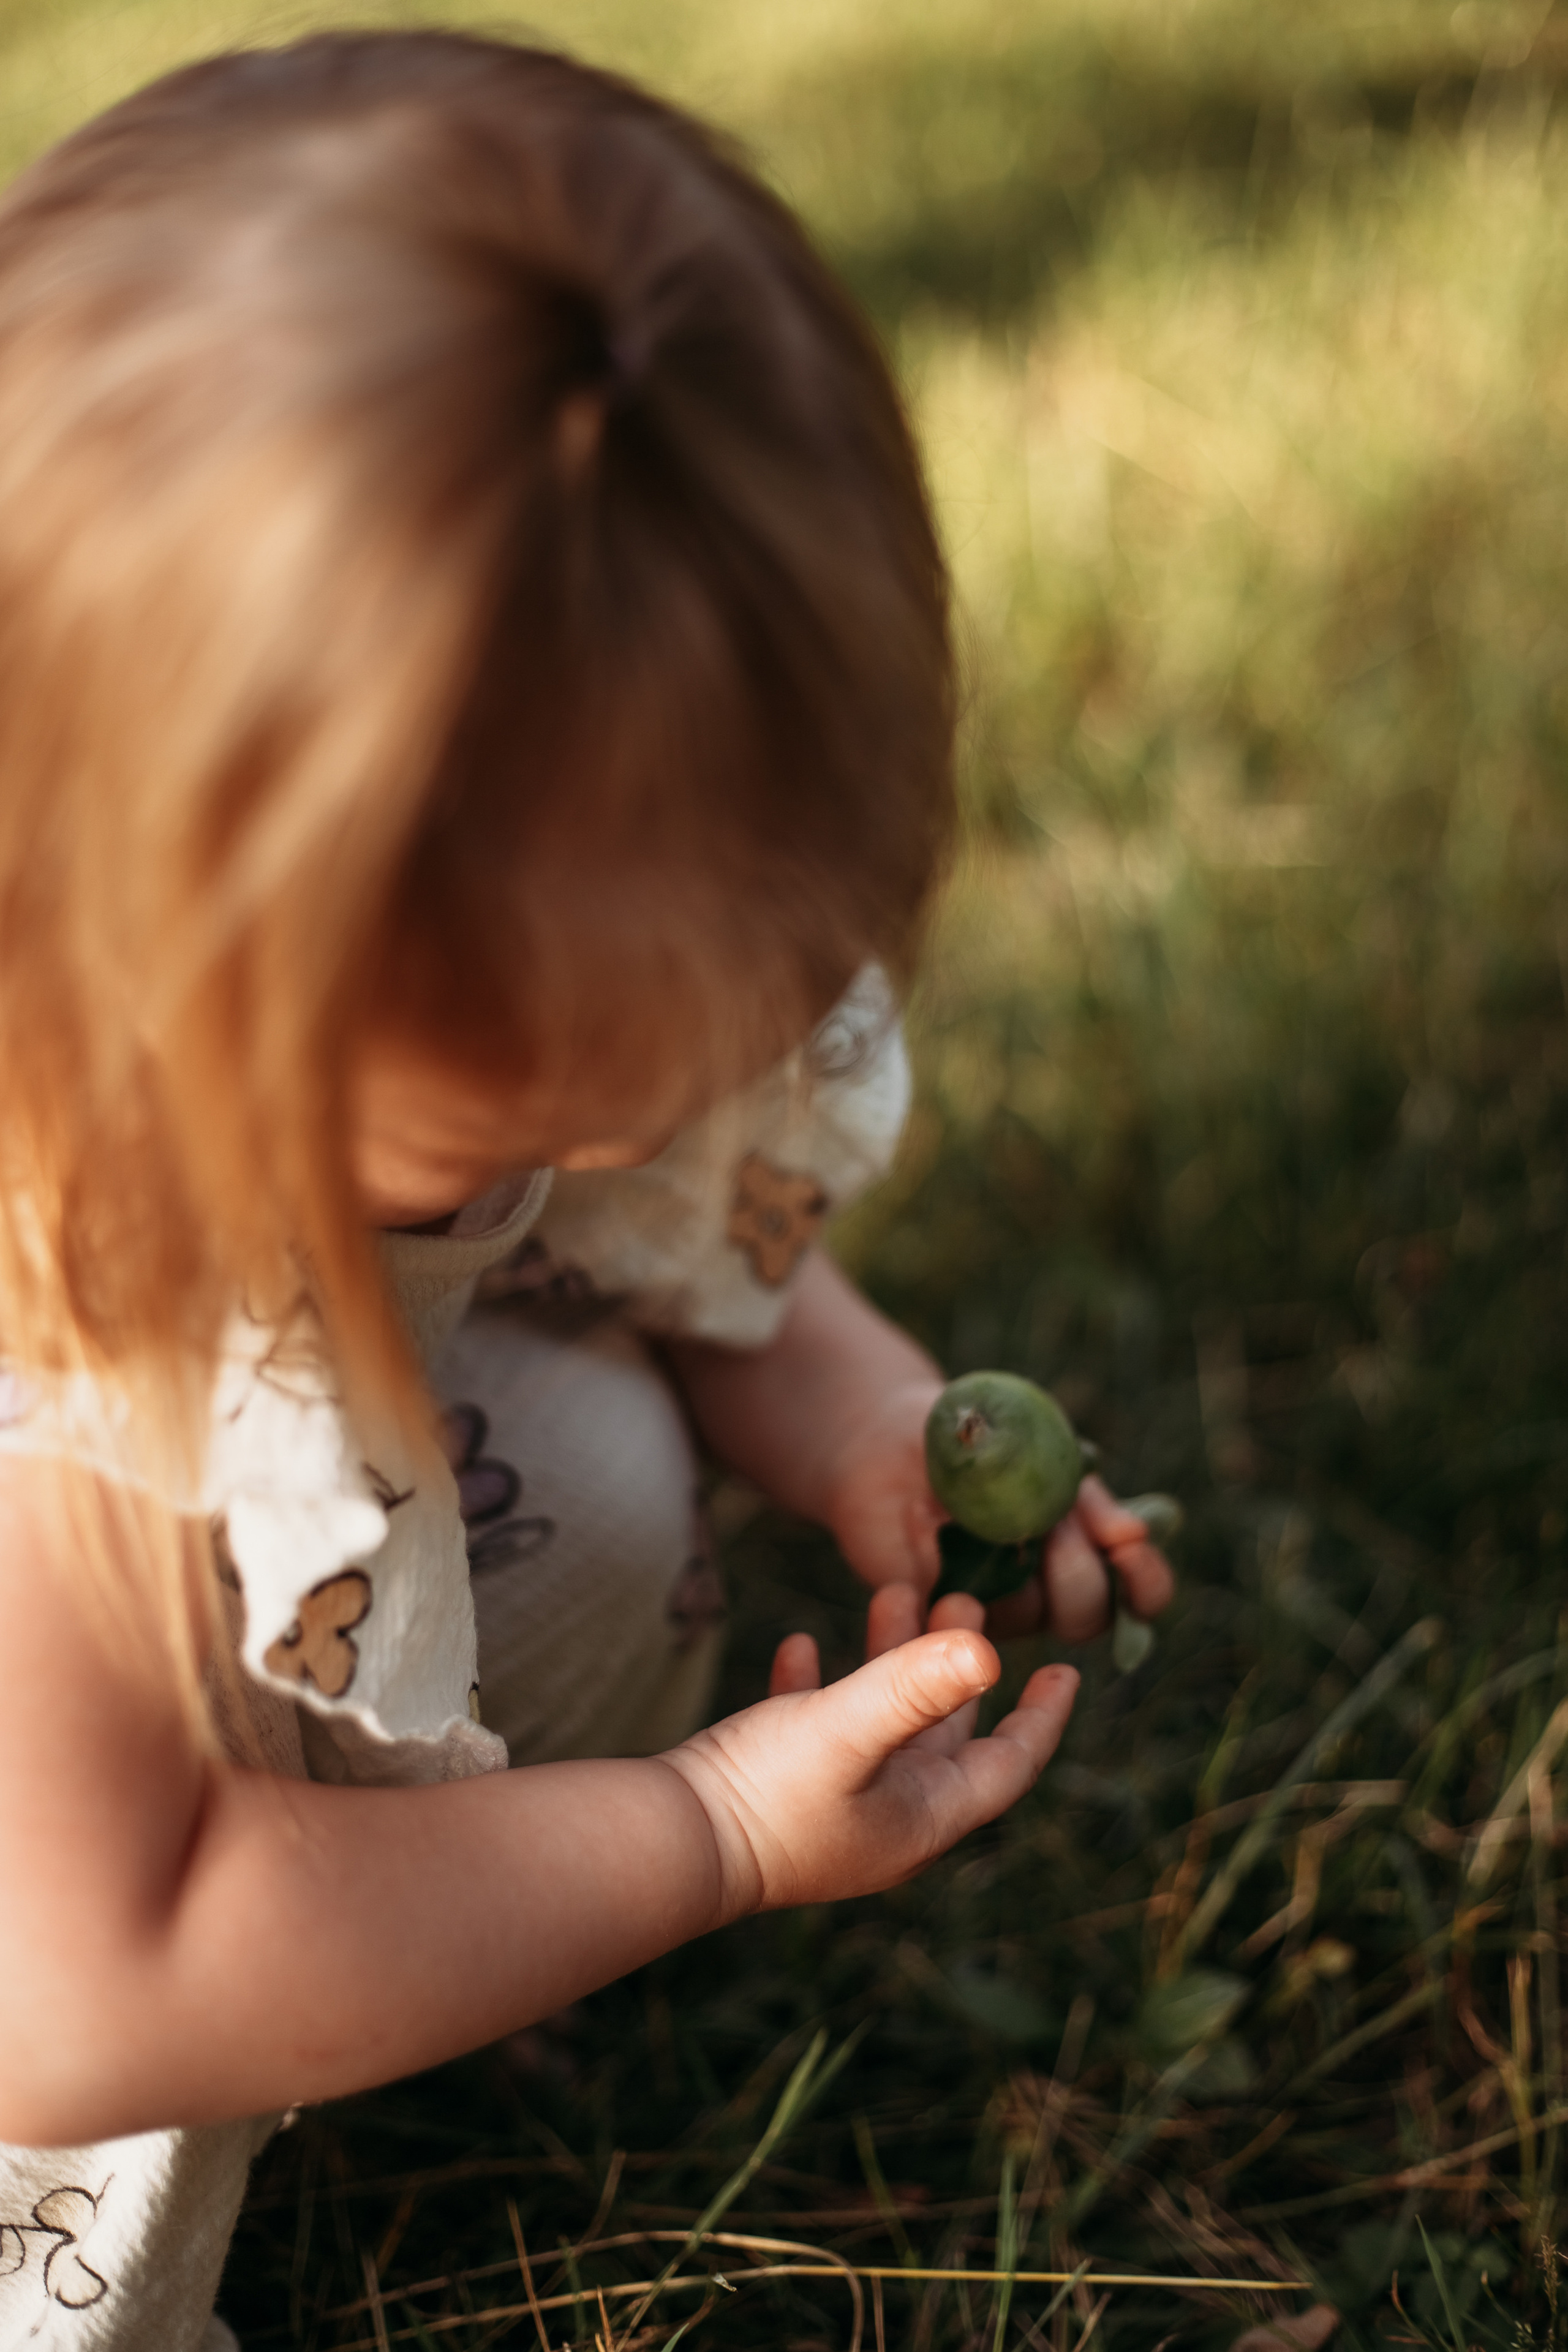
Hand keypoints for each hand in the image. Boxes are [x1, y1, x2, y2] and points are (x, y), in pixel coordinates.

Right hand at [662, 1605, 1077, 1920]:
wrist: (667, 1843)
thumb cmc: (766, 1795)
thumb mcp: (848, 1728)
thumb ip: (915, 1686)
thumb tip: (991, 1650)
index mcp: (922, 1817)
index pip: (1008, 1765)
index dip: (1042, 1717)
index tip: (1066, 1667)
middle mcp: (888, 1818)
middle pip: (948, 1735)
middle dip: (960, 1666)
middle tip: (964, 1597)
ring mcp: (833, 1808)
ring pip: (884, 1723)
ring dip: (894, 1661)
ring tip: (893, 1592)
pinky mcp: (780, 1793)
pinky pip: (816, 1730)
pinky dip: (821, 1684)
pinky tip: (803, 1644)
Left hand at [822, 1380, 1174, 1642]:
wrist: (895, 1439)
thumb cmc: (979, 1443)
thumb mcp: (1041, 1453)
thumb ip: (1083, 1496)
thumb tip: (1134, 1532)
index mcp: (1083, 1555)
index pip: (1138, 1596)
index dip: (1147, 1584)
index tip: (1133, 1545)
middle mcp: (1042, 1594)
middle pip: (1087, 1617)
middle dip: (1081, 1573)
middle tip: (1058, 1525)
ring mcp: (988, 1608)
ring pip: (1027, 1617)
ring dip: (1013, 1564)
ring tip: (988, 1516)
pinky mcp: (931, 1613)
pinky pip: (951, 1611)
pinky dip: (946, 1566)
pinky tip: (928, 1523)